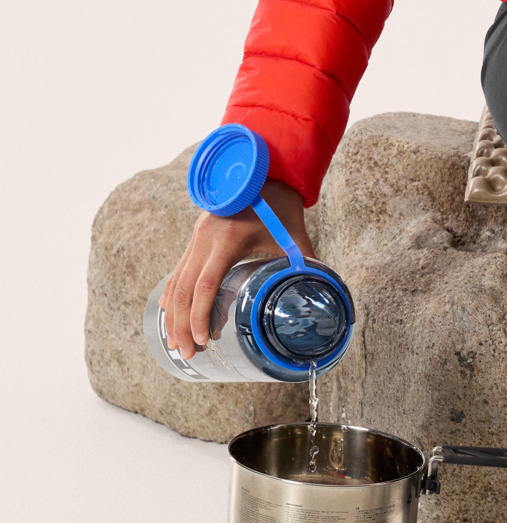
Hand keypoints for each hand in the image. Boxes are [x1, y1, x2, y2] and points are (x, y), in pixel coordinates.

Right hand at [160, 178, 309, 357]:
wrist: (263, 167)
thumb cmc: (281, 201)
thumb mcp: (295, 234)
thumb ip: (306, 264)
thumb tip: (321, 293)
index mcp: (227, 241)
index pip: (205, 285)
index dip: (200, 316)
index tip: (203, 341)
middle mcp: (204, 239)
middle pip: (183, 290)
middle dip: (181, 326)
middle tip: (187, 355)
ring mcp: (196, 237)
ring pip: (175, 282)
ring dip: (173, 315)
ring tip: (177, 344)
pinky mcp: (196, 238)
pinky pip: (177, 270)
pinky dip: (172, 295)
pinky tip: (169, 314)